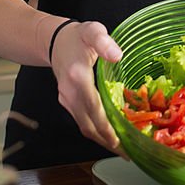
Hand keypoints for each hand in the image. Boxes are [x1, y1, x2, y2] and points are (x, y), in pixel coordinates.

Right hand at [50, 20, 125, 155]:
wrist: (55, 41)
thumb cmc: (78, 36)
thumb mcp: (92, 31)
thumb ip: (104, 41)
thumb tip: (117, 56)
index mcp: (77, 77)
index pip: (92, 107)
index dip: (106, 126)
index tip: (120, 140)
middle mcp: (69, 93)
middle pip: (88, 125)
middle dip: (108, 142)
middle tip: (128, 153)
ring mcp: (67, 100)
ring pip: (84, 127)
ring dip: (102, 140)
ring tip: (123, 149)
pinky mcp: (68, 103)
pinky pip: (83, 121)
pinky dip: (97, 131)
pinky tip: (111, 134)